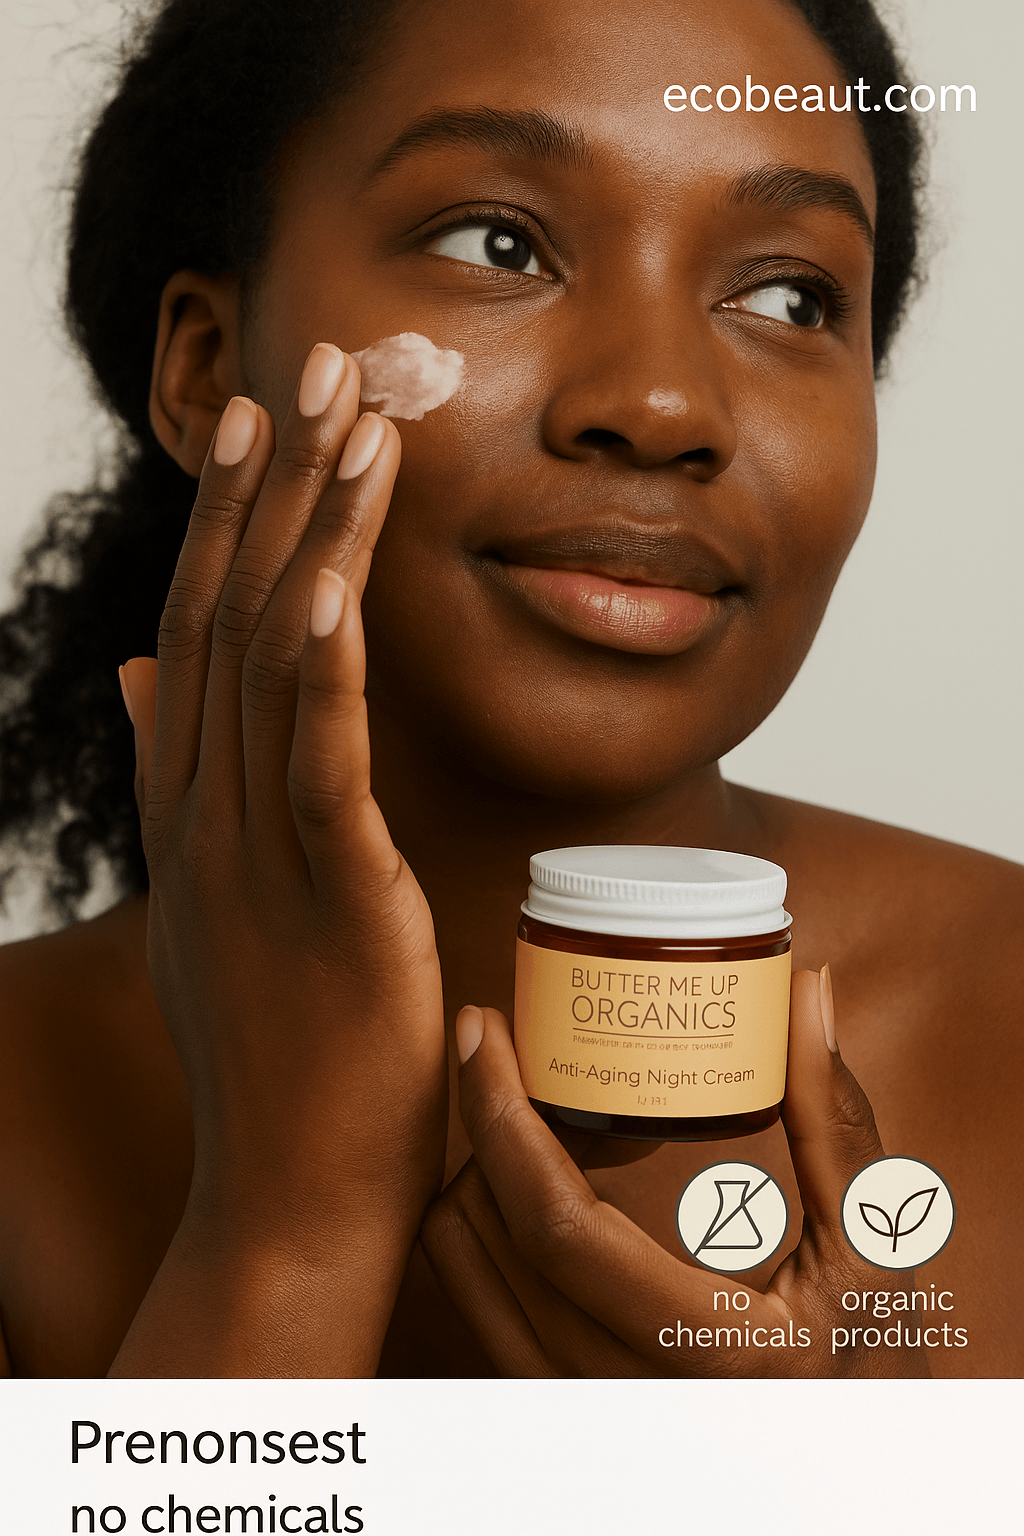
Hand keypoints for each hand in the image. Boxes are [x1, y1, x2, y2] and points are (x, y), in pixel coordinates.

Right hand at [115, 344, 446, 1374]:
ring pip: (274, 665)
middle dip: (271, 487)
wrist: (285, 1197)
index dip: (227, 518)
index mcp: (192, 810)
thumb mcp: (213, 902)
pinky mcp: (326, 898)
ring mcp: (257, 854)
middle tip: (314, 367)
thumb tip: (146, 678)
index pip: (200, 632)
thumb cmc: (272, 1052)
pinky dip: (322, 667)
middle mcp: (208, 813)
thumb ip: (182, 782)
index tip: (259, 419)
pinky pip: (318, 763)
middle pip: (231, 616)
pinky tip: (331, 583)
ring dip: (311, 538)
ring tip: (354, 427)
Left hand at [422, 970, 930, 1377]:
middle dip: (482, 1120)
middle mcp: (618, 1392)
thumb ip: (834, 1121)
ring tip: (538, 1111)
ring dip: (480, 1170)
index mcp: (704, 1349)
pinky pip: (471, 1299)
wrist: (845, 1466)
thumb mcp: (872, 1249)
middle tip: (504, 1044)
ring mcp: (574, 1404)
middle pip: (488, 1235)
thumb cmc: (865, 1366)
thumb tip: (803, 993)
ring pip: (463, 1268)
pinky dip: (485, 1222)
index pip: (558, 1226)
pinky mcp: (549, 1400)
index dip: (503, 1116)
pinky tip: (543, 1179)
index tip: (484, 1029)